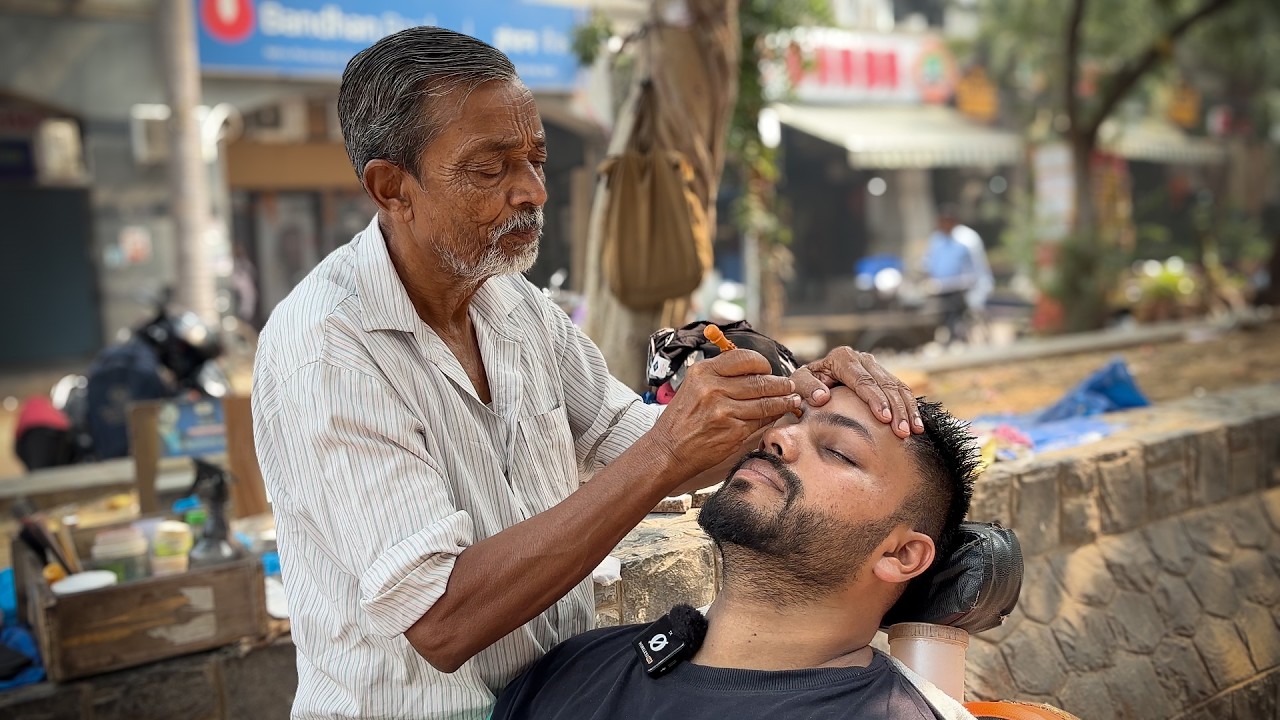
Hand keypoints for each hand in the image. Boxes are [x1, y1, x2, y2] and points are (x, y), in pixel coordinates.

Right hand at [649, 350, 801, 479]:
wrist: (668, 449)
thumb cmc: (681, 419)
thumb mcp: (693, 386)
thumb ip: (719, 376)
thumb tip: (753, 372)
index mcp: (703, 372)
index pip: (744, 358)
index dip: (762, 363)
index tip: (768, 369)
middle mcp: (713, 388)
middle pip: (759, 380)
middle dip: (780, 383)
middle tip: (789, 385)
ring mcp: (724, 411)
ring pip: (765, 401)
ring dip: (784, 400)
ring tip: (792, 399)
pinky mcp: (733, 431)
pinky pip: (761, 420)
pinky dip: (773, 416)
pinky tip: (779, 414)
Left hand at [791, 347, 921, 437]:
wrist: (812, 380)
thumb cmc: (804, 385)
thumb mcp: (797, 384)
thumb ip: (806, 388)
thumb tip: (823, 397)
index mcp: (842, 358)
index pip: (862, 381)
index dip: (875, 399)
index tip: (883, 418)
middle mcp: (861, 358)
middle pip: (884, 384)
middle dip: (896, 409)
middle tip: (902, 431)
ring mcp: (874, 366)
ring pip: (897, 386)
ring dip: (907, 409)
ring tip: (914, 430)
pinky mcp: (883, 375)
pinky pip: (901, 390)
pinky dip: (910, 407)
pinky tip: (917, 424)